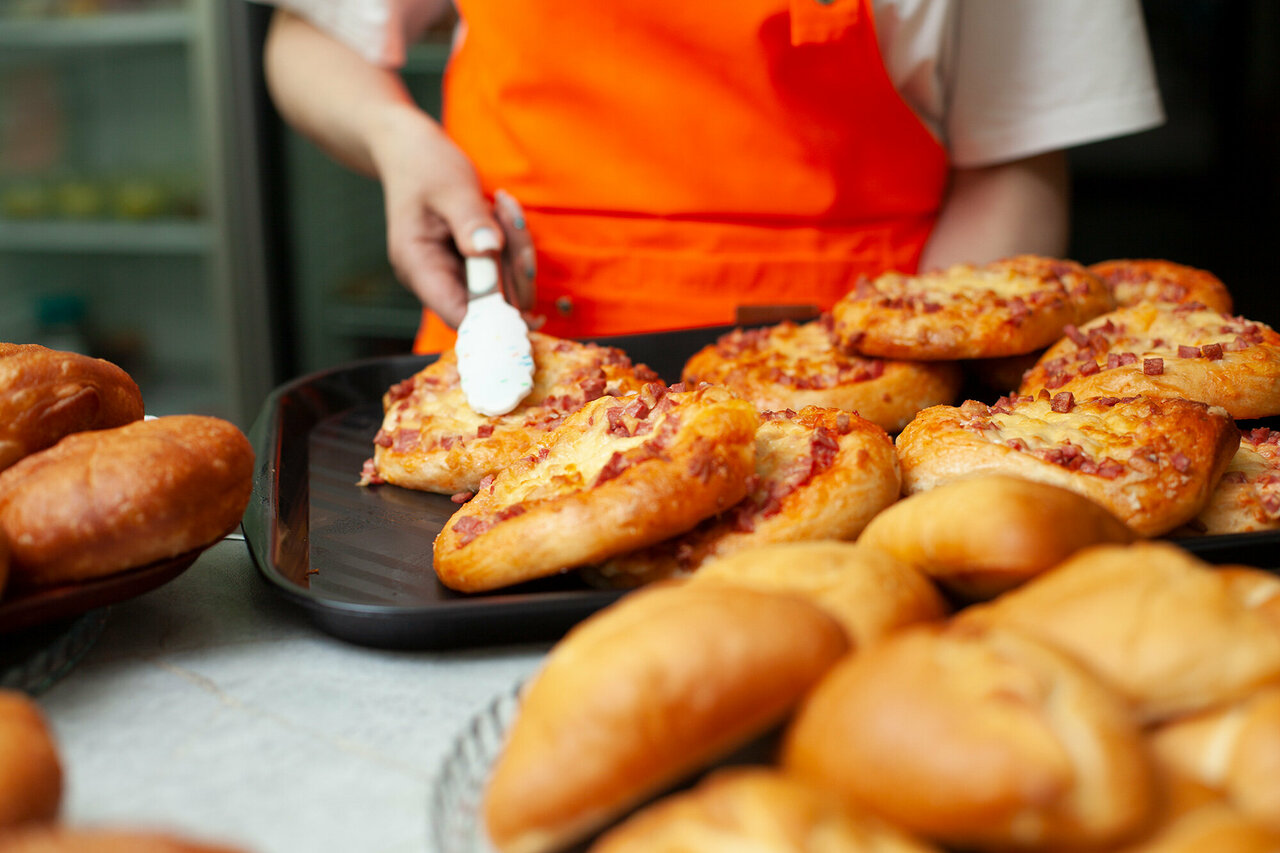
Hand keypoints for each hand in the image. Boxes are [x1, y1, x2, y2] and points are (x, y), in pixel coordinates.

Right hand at [370, 105, 504, 326]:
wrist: (409, 149)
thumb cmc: (423, 165)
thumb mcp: (450, 188)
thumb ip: (471, 221)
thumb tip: (489, 250)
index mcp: (418, 267)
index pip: (460, 316)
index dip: (496, 320)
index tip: (530, 312)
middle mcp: (434, 278)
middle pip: (489, 304)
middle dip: (515, 270)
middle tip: (515, 223)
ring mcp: (453, 271)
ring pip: (503, 285)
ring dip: (516, 250)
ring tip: (504, 207)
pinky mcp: (469, 261)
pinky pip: (503, 266)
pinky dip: (512, 243)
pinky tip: (502, 210)